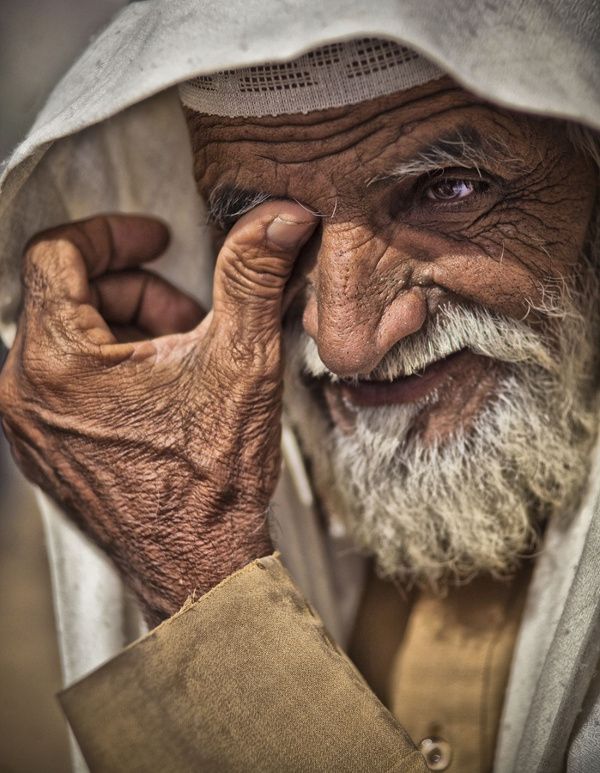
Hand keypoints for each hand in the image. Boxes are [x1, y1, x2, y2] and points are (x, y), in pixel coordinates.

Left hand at [0, 205, 316, 624]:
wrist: (198, 567)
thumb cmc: (213, 477)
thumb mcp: (242, 361)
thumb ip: (252, 276)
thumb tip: (279, 216)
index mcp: (56, 362)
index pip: (55, 254)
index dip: (112, 234)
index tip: (158, 242)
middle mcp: (23, 394)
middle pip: (67, 295)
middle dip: (135, 291)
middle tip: (191, 317)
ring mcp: (29, 427)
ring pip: (69, 337)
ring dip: (127, 328)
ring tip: (184, 358)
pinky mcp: (45, 448)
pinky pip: (66, 379)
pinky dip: (112, 365)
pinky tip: (163, 391)